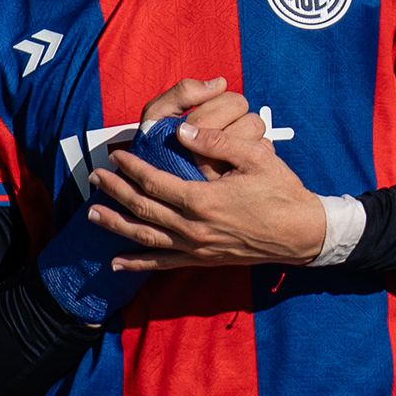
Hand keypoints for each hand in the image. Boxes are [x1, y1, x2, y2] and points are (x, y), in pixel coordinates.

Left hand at [88, 77, 332, 271]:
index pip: (156, 183)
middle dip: (116, 192)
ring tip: (92, 214)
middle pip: (144, 209)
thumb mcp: (255, 158)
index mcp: (203, 200)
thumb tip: (182, 131)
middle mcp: (194, 228)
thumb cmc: (282, 191)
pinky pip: (164, 264)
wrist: (303, 233)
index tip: (118, 155)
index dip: (133, 168)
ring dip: (117, 226)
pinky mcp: (203, 260)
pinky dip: (138, 264)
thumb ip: (216, 143)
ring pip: (147, 238)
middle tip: (95, 177)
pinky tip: (116, 263)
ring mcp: (197, 247)